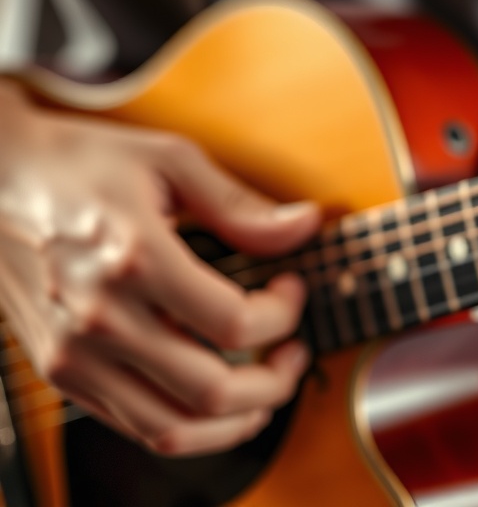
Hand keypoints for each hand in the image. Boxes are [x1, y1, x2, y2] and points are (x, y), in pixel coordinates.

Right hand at [0, 82, 320, 455]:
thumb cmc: (81, 163)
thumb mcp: (170, 163)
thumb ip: (240, 205)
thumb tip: (305, 224)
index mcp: (134, 257)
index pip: (235, 323)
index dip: (284, 314)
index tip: (292, 288)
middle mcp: (100, 317)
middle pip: (210, 392)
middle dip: (275, 382)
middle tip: (293, 352)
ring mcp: (73, 352)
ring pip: (170, 430)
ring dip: (235, 423)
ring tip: (266, 390)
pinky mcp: (58, 370)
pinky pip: (132, 425)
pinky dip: (186, 426)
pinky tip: (212, 396)